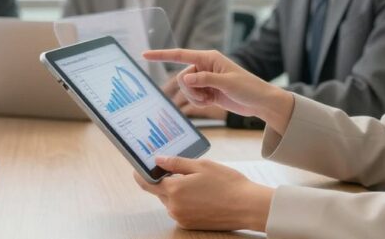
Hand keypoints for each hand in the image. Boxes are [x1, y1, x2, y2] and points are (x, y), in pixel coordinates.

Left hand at [133, 156, 273, 230]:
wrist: (247, 206)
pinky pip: (179, 210)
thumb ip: (176, 163)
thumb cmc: (227, 183)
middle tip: (177, 169)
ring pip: (170, 201)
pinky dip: (184, 201)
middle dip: (165, 180)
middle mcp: (174, 206)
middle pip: (160, 191)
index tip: (137, 168)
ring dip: (176, 191)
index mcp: (175, 189)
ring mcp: (182, 217)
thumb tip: (158, 160)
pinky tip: (200, 194)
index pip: (148, 182)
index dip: (141, 174)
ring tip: (196, 182)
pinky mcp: (190, 224)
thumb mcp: (201, 165)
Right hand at [144, 49, 293, 133]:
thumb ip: (205, 79)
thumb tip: (186, 79)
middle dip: (189, 89)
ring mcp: (205, 79)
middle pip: (182, 77)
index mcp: (209, 58)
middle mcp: (204, 66)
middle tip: (205, 95)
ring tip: (210, 99)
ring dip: (194, 97)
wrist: (260, 102)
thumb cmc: (248, 87)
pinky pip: (192, 97)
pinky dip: (198, 102)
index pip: (180, 55)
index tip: (144, 54)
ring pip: (186, 89)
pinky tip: (211, 102)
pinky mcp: (207, 91)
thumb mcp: (227, 83)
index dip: (161, 55)